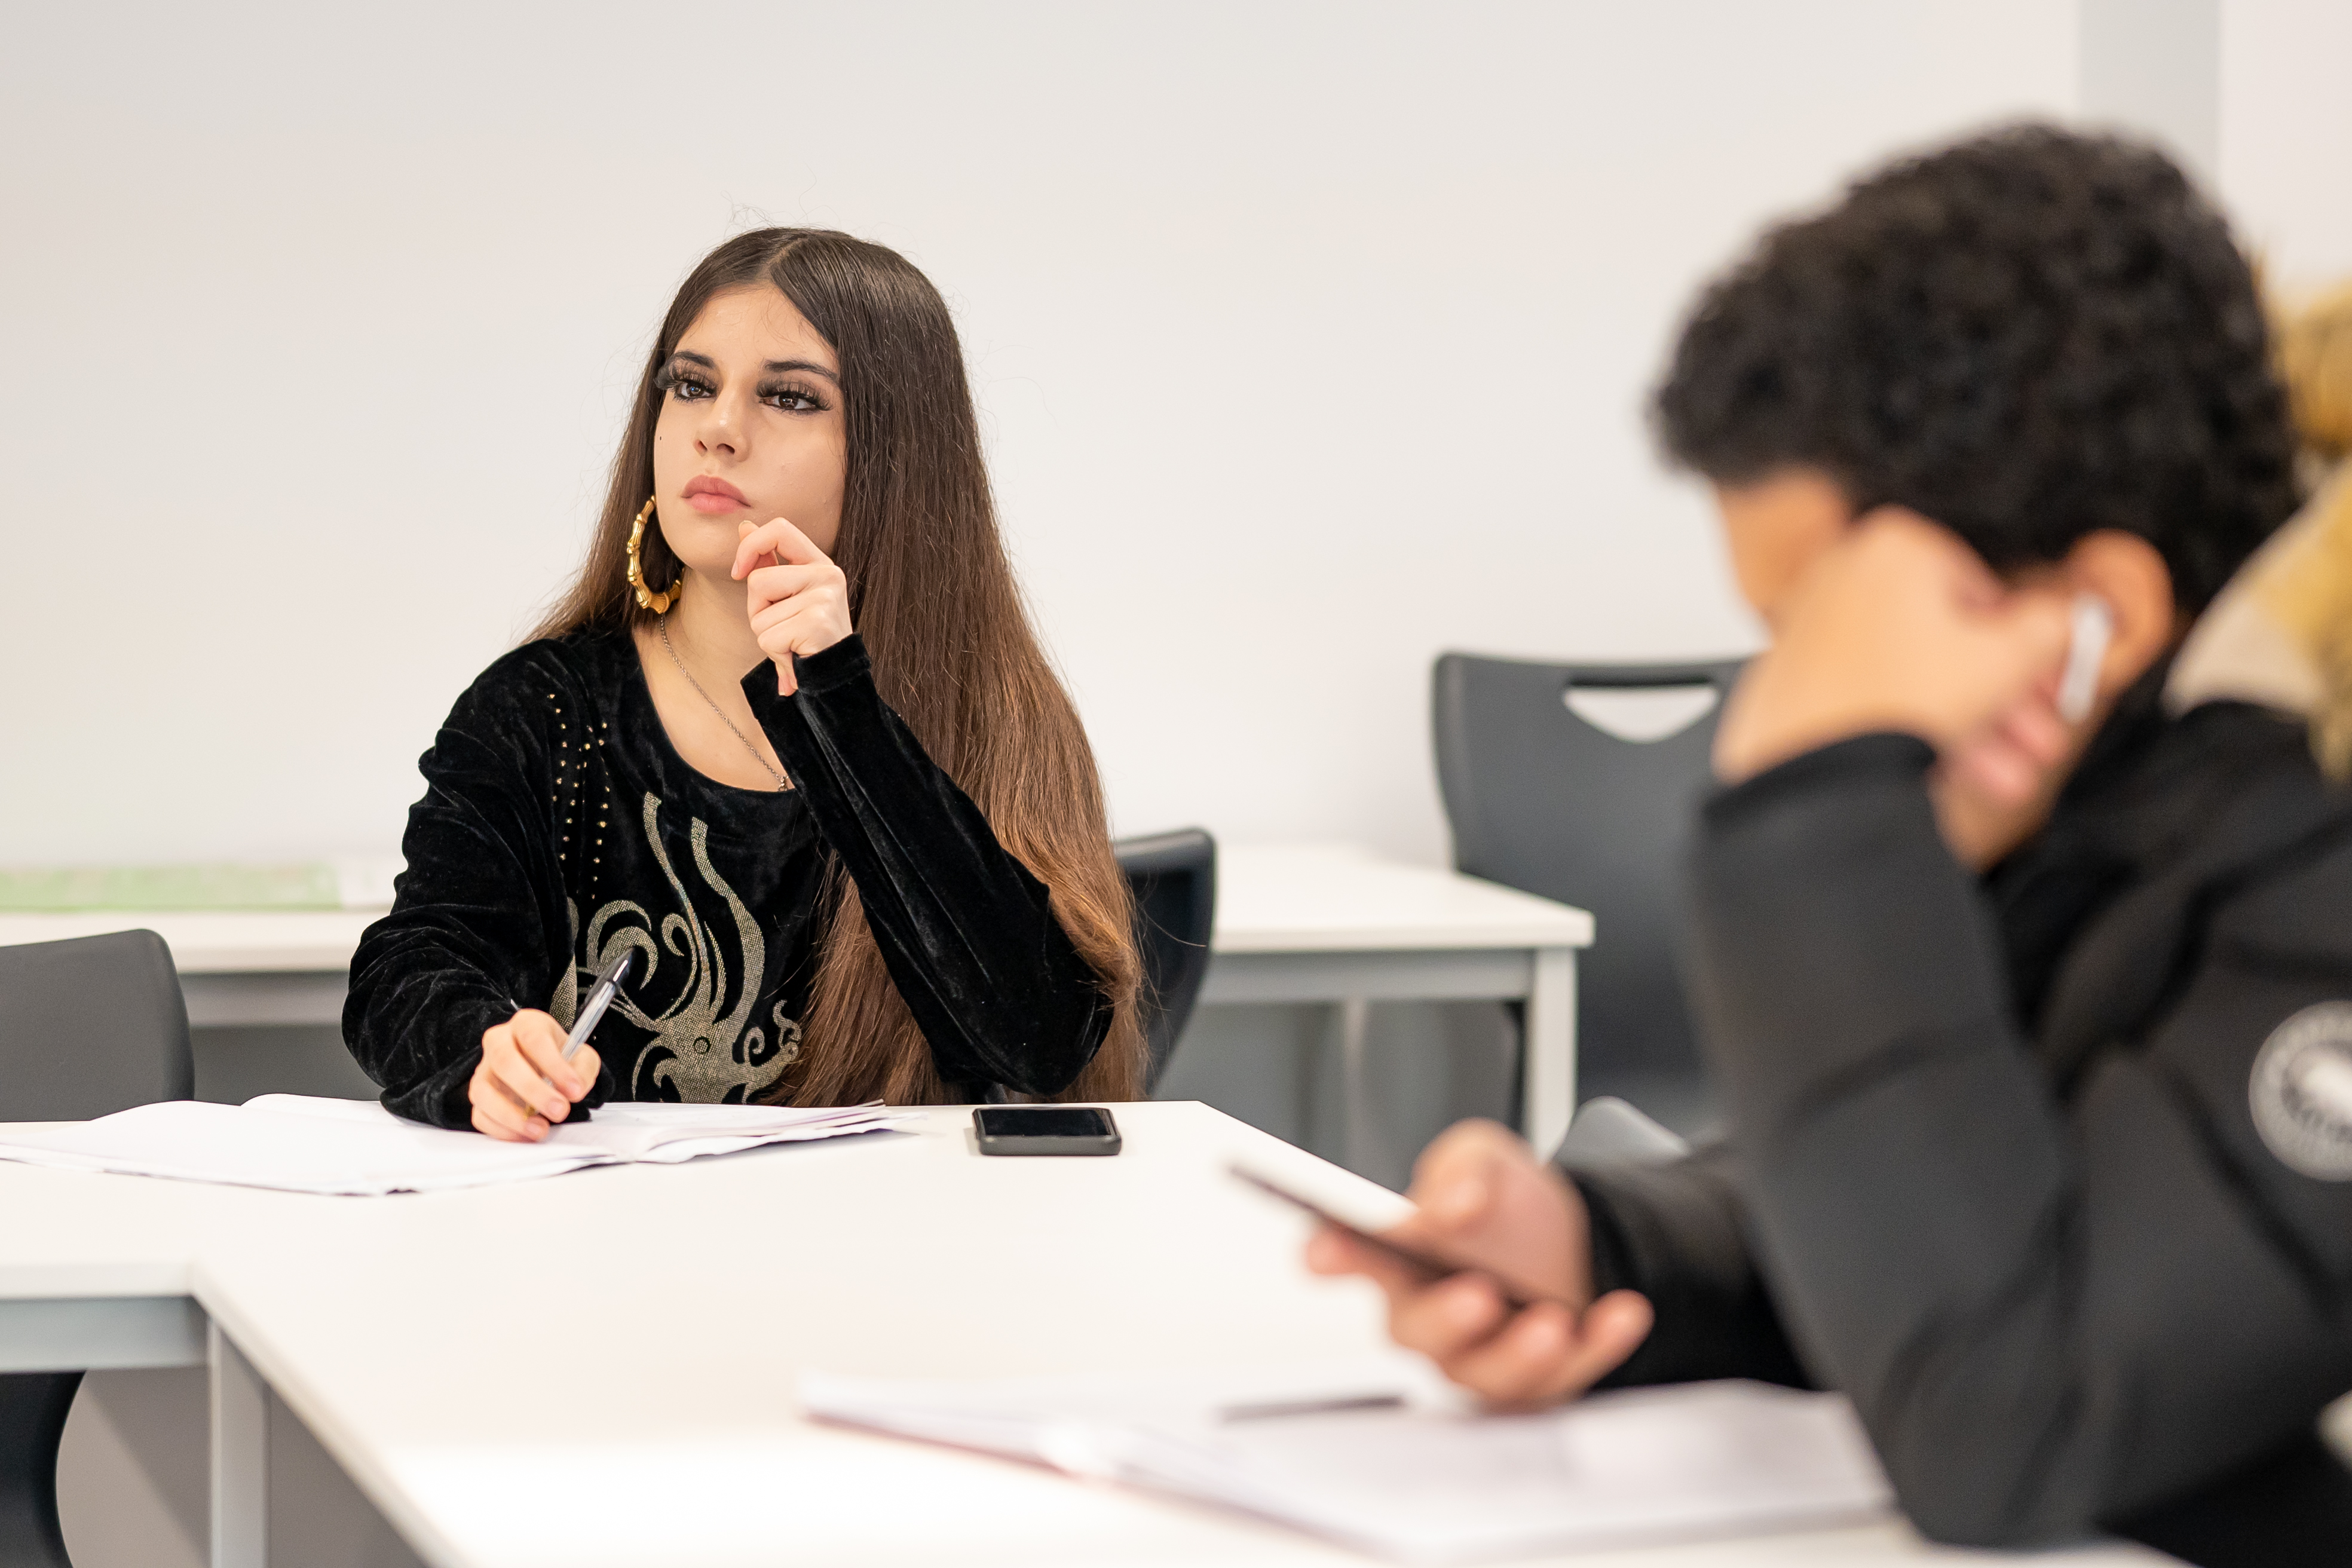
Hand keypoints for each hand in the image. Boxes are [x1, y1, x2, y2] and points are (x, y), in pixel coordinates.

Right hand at [469, 1009, 596, 1141]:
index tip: (575, 1090)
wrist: (545, 1066)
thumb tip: (573, 1091)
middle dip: (533, 1091)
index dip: (554, 1065)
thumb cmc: (562, 1058)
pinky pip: (480, 1115)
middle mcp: (499, 1042)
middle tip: (560, 1111)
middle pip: (504, 1061)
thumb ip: (583, 1070)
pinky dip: (501, 1129)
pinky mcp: (479, 1096)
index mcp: (526, 1024)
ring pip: (484, 1091)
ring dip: (512, 1115)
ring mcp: (484, 1069)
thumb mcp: (582, 1057)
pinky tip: (525, 1135)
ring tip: (540, 1129)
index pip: (534, 1038)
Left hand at [732, 517, 851, 695]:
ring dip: (766, 635)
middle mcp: (828, 575)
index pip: (779, 529)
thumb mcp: (788, 595)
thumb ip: (769, 561)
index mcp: (820, 564)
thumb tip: (744, 527)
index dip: (750, 546)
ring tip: (793, 643)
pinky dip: (775, 654)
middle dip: (758, 610)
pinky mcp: (817, 623)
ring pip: (759, 614)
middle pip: (758, 581)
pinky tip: (797, 655)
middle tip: (784, 627)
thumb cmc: (808, 637)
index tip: (739, 572)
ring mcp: (825, 599)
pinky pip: (768, 637)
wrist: (837, 677)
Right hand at [1304, 1119, 1653, 1409]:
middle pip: (1417, 1332)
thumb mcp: (1486, 1160)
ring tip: (1553, 1319)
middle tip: (1475, 1294)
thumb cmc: (1507, 1212)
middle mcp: (1429, 1315)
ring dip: (1520, 1350)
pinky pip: (1562, 1381)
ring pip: (1486, 1374)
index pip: (1350, 1257)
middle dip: (1445, 1319)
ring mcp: (1480, 1358)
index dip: (1330, 1256)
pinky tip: (1619, 1313)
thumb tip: (1447, 1205)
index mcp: (1400, 1255)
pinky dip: (1595, 1348)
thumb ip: (1462, 1169)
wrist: (1577, 1246)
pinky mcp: (1535, 1386)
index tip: (1324, 1252)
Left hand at [1713, 510, 2074, 785]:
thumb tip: (2068, 617)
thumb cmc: (1902, 701)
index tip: (2053, 686)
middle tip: (2040, 743)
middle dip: (2007, 704)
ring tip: (2009, 780)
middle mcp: (1845, 576)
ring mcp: (1811, 629)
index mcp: (1896, 547)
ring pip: (1914, 678)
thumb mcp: (2008, 659)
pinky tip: (1954, 776)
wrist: (1815, 768)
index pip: (1986, 593)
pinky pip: (1869, 698)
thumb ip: (2052, 628)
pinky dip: (1911, 731)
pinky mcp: (1791, 680)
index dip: (2031, 650)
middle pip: (1948, 644)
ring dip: (1975, 732)